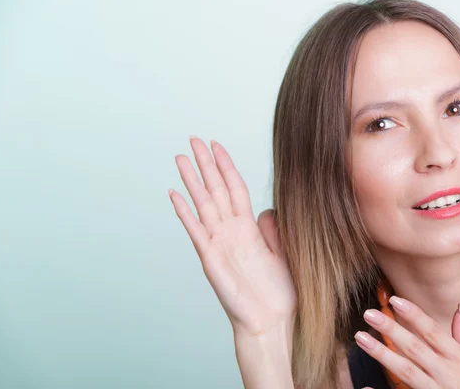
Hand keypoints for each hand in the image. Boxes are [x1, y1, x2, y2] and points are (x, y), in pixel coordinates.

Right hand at [169, 136, 296, 338]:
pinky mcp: (211, 258)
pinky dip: (185, 212)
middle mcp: (230, 231)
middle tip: (193, 140)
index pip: (235, 188)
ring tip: (180, 158)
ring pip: (203, 204)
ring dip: (192, 180)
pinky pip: (196, 230)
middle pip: (216, 189)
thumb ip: (273, 228)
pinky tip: (175, 194)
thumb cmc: (278, 291)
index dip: (226, 166)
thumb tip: (267, 209)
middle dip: (205, 164)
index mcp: (248, 228)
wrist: (271, 320)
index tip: (217, 146)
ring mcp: (218, 243)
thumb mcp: (283, 252)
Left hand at [355, 297, 459, 388]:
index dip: (414, 315)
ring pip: (406, 371)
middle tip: (368, 314)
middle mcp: (448, 374)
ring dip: (382, 354)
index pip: (433, 332)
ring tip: (361, 338)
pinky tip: (366, 386)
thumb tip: (459, 309)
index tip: (395, 299)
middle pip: (415, 348)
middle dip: (391, 329)